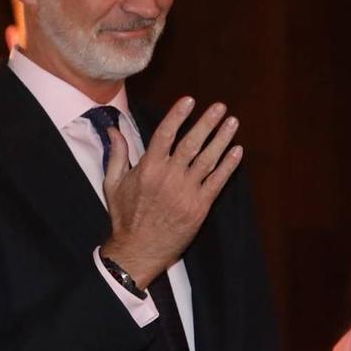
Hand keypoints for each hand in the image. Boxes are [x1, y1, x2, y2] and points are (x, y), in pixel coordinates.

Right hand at [100, 98, 242, 285]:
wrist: (138, 250)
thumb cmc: (124, 217)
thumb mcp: (112, 184)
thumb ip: (116, 154)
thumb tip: (113, 129)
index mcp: (148, 168)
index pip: (165, 134)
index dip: (178, 115)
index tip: (190, 100)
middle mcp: (168, 177)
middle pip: (191, 143)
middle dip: (207, 123)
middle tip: (220, 107)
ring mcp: (186, 192)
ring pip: (208, 160)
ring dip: (222, 139)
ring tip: (233, 123)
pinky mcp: (199, 207)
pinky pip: (217, 182)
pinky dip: (229, 166)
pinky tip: (237, 151)